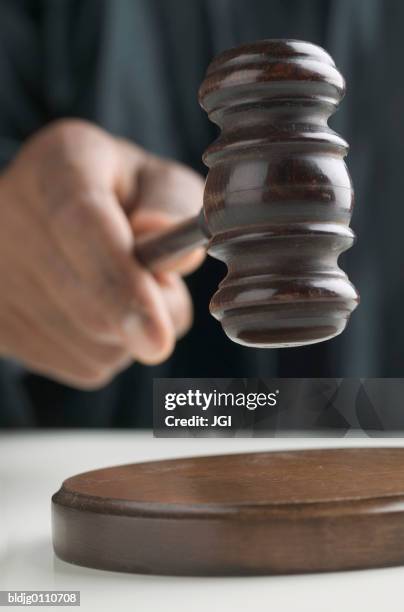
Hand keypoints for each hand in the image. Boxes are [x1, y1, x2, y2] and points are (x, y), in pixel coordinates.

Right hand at [0, 120, 203, 387]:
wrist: (49, 215)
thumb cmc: (118, 196)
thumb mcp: (155, 179)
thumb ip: (172, 207)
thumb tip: (176, 260)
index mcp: (58, 168)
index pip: (81, 227)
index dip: (120, 283)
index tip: (157, 338)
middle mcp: (12, 221)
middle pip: (91, 306)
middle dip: (148, 310)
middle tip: (158, 276)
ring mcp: (0, 282)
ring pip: (96, 347)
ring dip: (130, 331)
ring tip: (118, 285)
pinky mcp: (3, 328)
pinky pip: (83, 365)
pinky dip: (108, 348)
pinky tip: (95, 308)